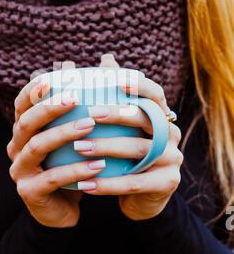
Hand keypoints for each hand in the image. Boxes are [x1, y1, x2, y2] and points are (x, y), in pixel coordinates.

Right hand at [6, 78, 105, 227]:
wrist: (64, 207)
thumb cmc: (72, 161)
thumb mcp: (78, 133)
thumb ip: (88, 99)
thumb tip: (109, 59)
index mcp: (25, 130)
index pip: (22, 104)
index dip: (34, 89)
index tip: (54, 75)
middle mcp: (16, 147)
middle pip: (26, 122)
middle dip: (49, 107)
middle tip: (75, 98)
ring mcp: (20, 170)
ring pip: (36, 147)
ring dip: (63, 134)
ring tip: (90, 126)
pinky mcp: (29, 192)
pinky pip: (52, 179)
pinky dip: (75, 169)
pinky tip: (98, 165)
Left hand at [74, 72, 182, 220]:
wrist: (141, 196)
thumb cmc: (126, 153)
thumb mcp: (121, 127)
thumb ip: (115, 95)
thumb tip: (106, 58)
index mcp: (161, 116)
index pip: (157, 95)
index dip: (140, 85)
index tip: (117, 81)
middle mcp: (172, 134)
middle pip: (148, 119)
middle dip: (118, 115)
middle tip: (90, 114)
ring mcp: (173, 159)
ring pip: (141, 150)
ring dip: (108, 148)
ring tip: (79, 147)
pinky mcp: (168, 183)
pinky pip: (136, 183)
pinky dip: (109, 184)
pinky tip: (86, 184)